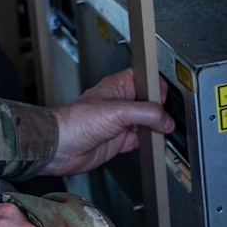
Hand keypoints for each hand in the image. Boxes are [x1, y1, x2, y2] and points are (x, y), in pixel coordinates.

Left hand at [45, 69, 174, 176]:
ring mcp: (119, 123)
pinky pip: (140, 140)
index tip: (165, 98)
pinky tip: (153, 144)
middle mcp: (119, 104)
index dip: (157, 87)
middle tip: (166, 117)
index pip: (144, 80)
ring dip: (155, 128)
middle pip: (148, 103)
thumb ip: (146, 113)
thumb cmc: (76, 121)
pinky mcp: (117, 141)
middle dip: (160, 111)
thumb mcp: (119, 111)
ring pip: (145, 123)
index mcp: (118, 86)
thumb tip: (165, 120)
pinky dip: (149, 143)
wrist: (60, 146)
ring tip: (163, 132)